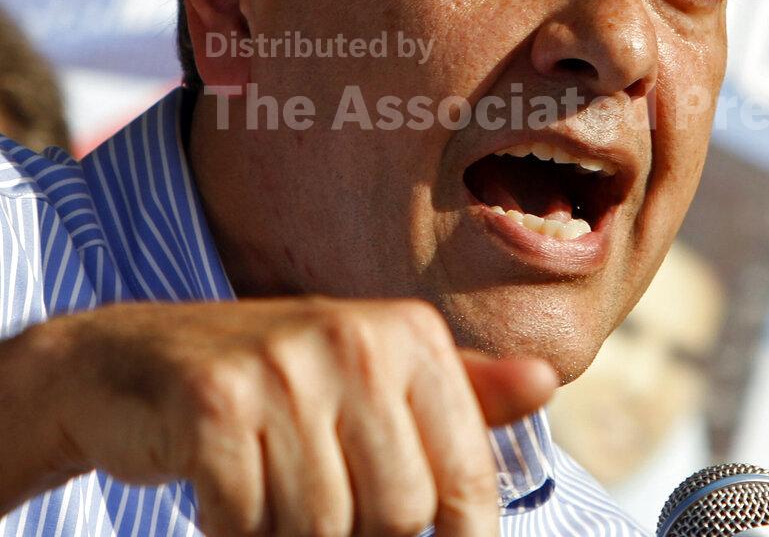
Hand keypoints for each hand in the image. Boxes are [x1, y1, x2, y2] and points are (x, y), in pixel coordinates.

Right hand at [10, 297, 557, 535]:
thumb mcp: (375, 375)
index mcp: (408, 335)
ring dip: (289, 532)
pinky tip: (223, 489)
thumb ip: (460, 391)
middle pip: (396, 516)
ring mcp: (282, 368)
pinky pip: (247, 527)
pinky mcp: (214, 404)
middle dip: (357, 532)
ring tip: (269, 489)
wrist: (139, 359)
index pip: (464, 481)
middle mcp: (355, 339)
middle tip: (316, 500)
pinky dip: (233, 530)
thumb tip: (547, 382)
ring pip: (321, 530)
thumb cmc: (280, 380)